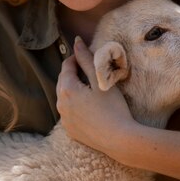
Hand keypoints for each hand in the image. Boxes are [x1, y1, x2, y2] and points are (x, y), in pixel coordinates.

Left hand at [56, 37, 135, 158]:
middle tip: (89, 70)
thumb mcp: (100, 80)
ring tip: (89, 87)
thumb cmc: (113, 108)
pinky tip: (88, 106)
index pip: (66, 66)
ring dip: (73, 89)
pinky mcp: (70, 130)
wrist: (119, 139)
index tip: (87, 56)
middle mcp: (60, 104)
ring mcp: (64, 119)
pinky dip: (75, 105)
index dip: (76, 58)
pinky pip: (68, 112)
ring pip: (65, 97)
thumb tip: (77, 41)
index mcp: (67, 89)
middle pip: (63, 81)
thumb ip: (87, 59)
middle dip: (73, 73)